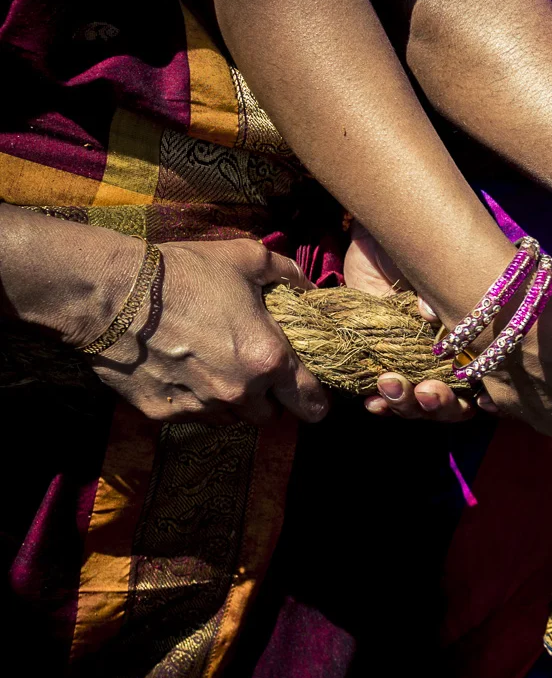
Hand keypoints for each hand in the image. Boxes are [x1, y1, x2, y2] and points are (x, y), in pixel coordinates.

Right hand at [87, 239, 329, 424]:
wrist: (111, 292)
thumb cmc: (183, 272)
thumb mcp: (245, 259)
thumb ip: (285, 273)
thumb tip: (306, 284)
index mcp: (268, 359)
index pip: (310, 402)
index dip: (315, 400)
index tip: (312, 396)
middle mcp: (239, 391)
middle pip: (270, 415)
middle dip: (268, 398)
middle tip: (254, 370)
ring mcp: (200, 406)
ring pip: (232, 419)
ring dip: (231, 401)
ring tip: (214, 367)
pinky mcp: (163, 413)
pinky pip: (193, 416)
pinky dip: (194, 401)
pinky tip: (181, 371)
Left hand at [343, 221, 475, 421]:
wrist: (382, 237)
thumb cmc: (423, 248)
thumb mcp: (438, 268)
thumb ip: (440, 291)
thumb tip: (427, 312)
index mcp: (473, 342)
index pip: (486, 382)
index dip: (486, 400)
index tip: (480, 401)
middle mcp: (448, 360)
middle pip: (455, 405)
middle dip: (440, 405)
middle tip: (425, 391)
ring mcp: (414, 364)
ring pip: (420, 406)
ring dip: (408, 405)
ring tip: (389, 385)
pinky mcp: (380, 364)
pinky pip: (385, 398)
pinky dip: (382, 405)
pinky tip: (373, 403)